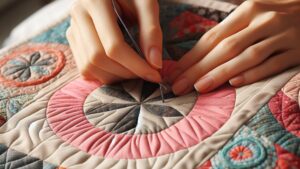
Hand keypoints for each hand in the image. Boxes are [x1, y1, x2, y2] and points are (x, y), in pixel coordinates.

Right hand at [66, 0, 161, 83]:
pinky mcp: (72, 37)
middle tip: (146, 73)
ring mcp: (72, 27)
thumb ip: (151, 31)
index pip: (113, 45)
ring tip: (134, 71)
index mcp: (95, 2)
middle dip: (125, 72)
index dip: (136, 65)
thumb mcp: (146, 3)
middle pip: (98, 58)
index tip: (155, 74)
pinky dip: (104, 74)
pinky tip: (121, 68)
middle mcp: (78, 14)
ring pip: (88, 66)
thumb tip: (155, 64)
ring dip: (115, 76)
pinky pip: (84, 66)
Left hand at [169, 0, 299, 94]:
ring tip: (199, 88)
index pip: (213, 37)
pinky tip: (235, 83)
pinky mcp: (298, 51)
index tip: (174, 72)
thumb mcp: (253, 14)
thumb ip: (230, 31)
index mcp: (247, 10)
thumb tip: (198, 54)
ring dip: (220, 73)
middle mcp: (263, 20)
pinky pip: (273, 64)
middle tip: (178, 86)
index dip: (192, 56)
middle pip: (225, 48)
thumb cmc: (277, 15)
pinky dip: (254, 74)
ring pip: (246, 57)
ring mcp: (282, 35)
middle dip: (198, 68)